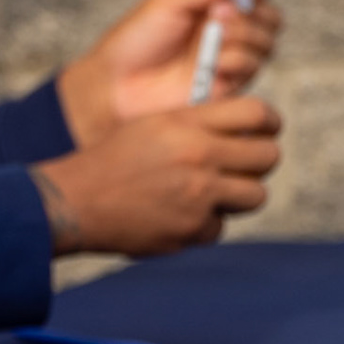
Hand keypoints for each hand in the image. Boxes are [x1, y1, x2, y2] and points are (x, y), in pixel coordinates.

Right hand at [31, 96, 281, 256]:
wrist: (74, 203)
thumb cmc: (111, 162)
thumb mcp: (151, 127)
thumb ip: (197, 124)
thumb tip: (246, 129)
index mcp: (186, 125)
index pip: (256, 113)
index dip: (269, 121)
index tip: (266, 130)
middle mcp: (197, 157)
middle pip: (268, 156)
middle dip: (258, 162)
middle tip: (242, 167)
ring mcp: (198, 196)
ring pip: (255, 195)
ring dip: (236, 196)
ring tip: (206, 194)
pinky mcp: (192, 230)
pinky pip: (219, 227)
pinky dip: (201, 225)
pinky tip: (173, 216)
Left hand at [57, 0, 283, 147]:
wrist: (116, 84)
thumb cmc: (135, 40)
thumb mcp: (168, 3)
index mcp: (213, 7)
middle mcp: (227, 33)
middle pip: (270, 18)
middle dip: (251, 12)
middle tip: (217, 13)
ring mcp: (229, 60)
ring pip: (266, 42)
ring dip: (244, 35)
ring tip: (213, 36)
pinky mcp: (227, 86)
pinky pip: (252, 69)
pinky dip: (238, 60)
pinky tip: (214, 63)